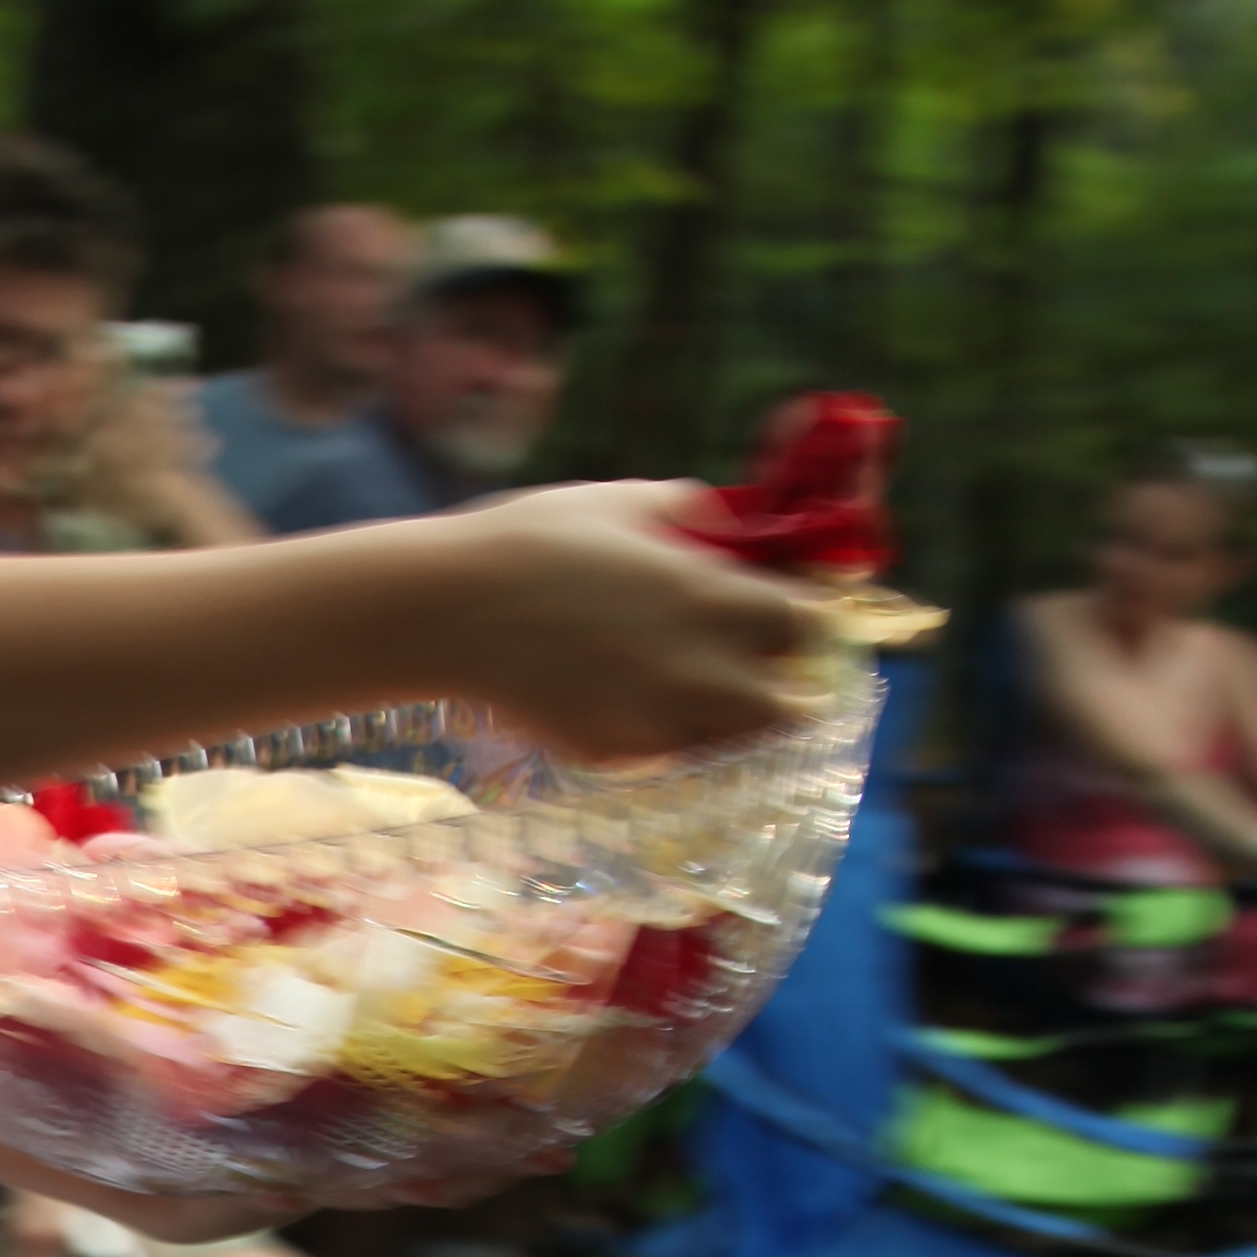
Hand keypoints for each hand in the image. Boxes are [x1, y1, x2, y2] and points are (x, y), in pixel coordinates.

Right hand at [426, 483, 829, 763]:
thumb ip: (690, 512)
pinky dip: (668, 739)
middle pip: (789, 708)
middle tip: (758, 674)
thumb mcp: (621, 501)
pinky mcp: (616, 753)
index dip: (805, 624)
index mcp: (712, 597)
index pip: (807, 626)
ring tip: (699, 695)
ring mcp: (658, 721)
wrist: (449, 611)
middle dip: (783, 692)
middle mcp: (699, 669)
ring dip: (730, 724)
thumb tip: (726, 524)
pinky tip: (636, 706)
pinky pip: (667, 756)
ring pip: (731, 744)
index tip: (791, 620)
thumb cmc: (532, 540)